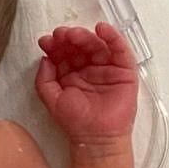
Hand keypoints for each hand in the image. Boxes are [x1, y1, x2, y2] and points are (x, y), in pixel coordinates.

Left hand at [36, 22, 138, 143]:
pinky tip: (103, 29)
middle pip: (80, 46)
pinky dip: (113, 37)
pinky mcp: (124, 70)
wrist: (96, 138)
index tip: (45, 41)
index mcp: (72, 73)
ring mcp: (107, 67)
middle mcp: (89, 67)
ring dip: (86, 36)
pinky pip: (120, 50)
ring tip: (75, 34)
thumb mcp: (52, 99)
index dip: (55, 45)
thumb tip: (44, 58)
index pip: (64, 53)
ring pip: (97, 45)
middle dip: (69, 38)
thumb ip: (44, 79)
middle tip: (60, 35)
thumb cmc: (75, 122)